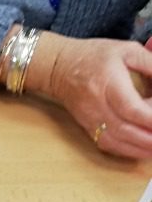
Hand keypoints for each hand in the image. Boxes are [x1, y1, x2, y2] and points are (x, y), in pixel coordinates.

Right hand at [36, 35, 151, 158]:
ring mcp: (90, 119)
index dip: (150, 118)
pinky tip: (142, 150)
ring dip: (139, 149)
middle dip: (149, 138)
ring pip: (115, 142)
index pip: (130, 107)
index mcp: (107, 82)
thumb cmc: (93, 57)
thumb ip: (151, 64)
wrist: (58, 68)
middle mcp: (96, 104)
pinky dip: (126, 151)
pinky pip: (107, 144)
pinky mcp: (87, 127)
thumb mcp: (127, 50)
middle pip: (124, 129)